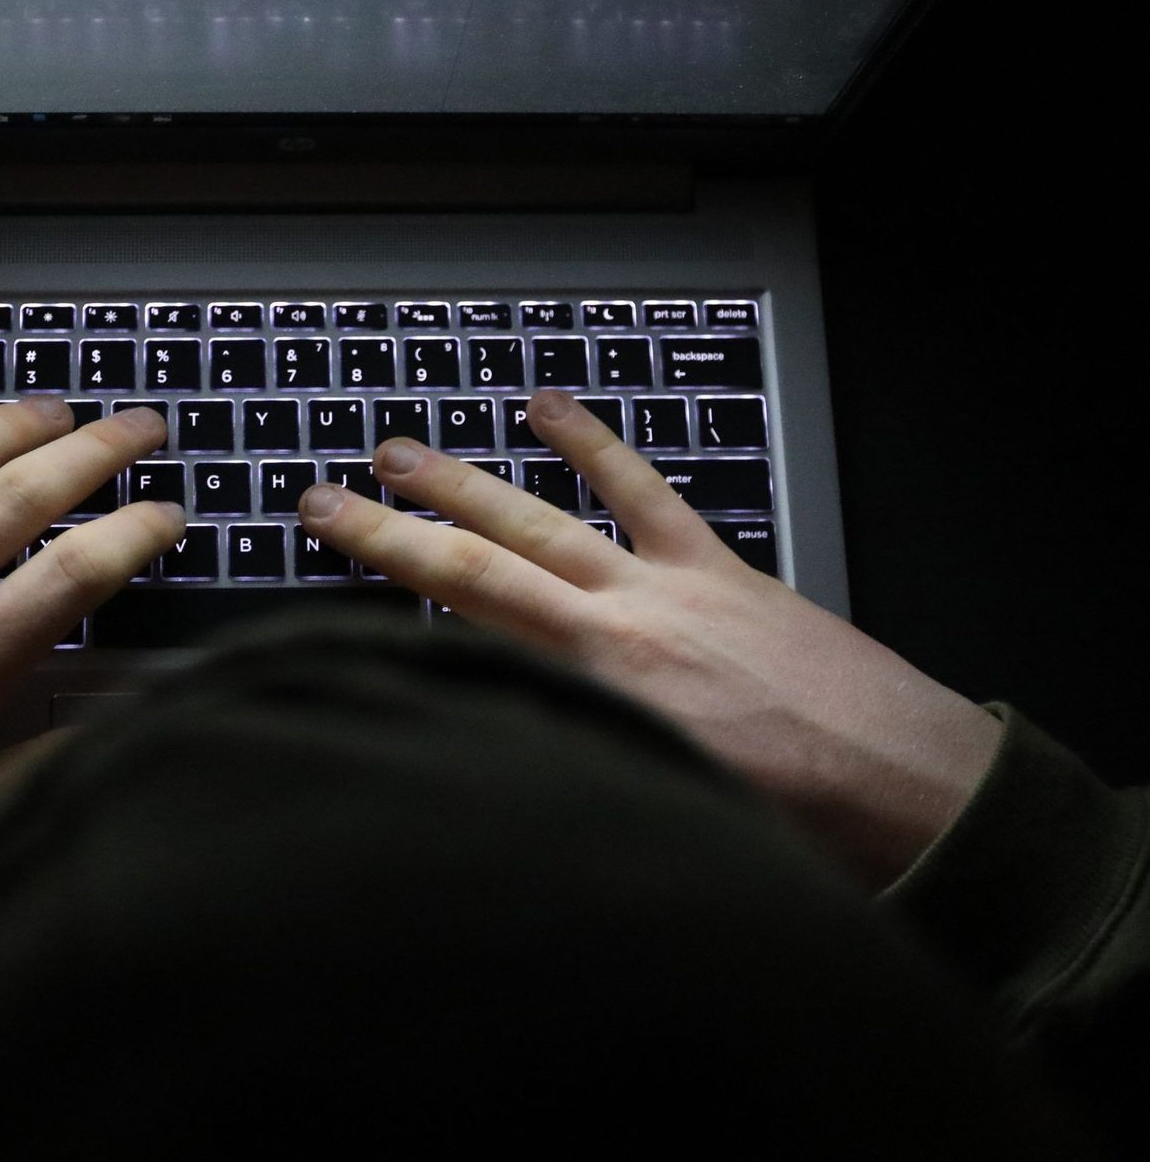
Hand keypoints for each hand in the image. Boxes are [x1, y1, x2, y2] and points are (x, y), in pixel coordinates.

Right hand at [297, 389, 1001, 887]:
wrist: (915, 793)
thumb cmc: (794, 831)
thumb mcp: (653, 814)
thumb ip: (567, 762)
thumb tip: (492, 744)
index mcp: (595, 699)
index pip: (461, 629)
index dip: (381, 588)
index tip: (324, 562)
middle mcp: (615, 632)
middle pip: (477, 564)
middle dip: (391, 529)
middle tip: (325, 496)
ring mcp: (668, 588)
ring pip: (544, 518)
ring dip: (467, 481)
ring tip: (401, 449)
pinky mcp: (720, 570)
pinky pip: (643, 491)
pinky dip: (594, 446)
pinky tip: (550, 408)